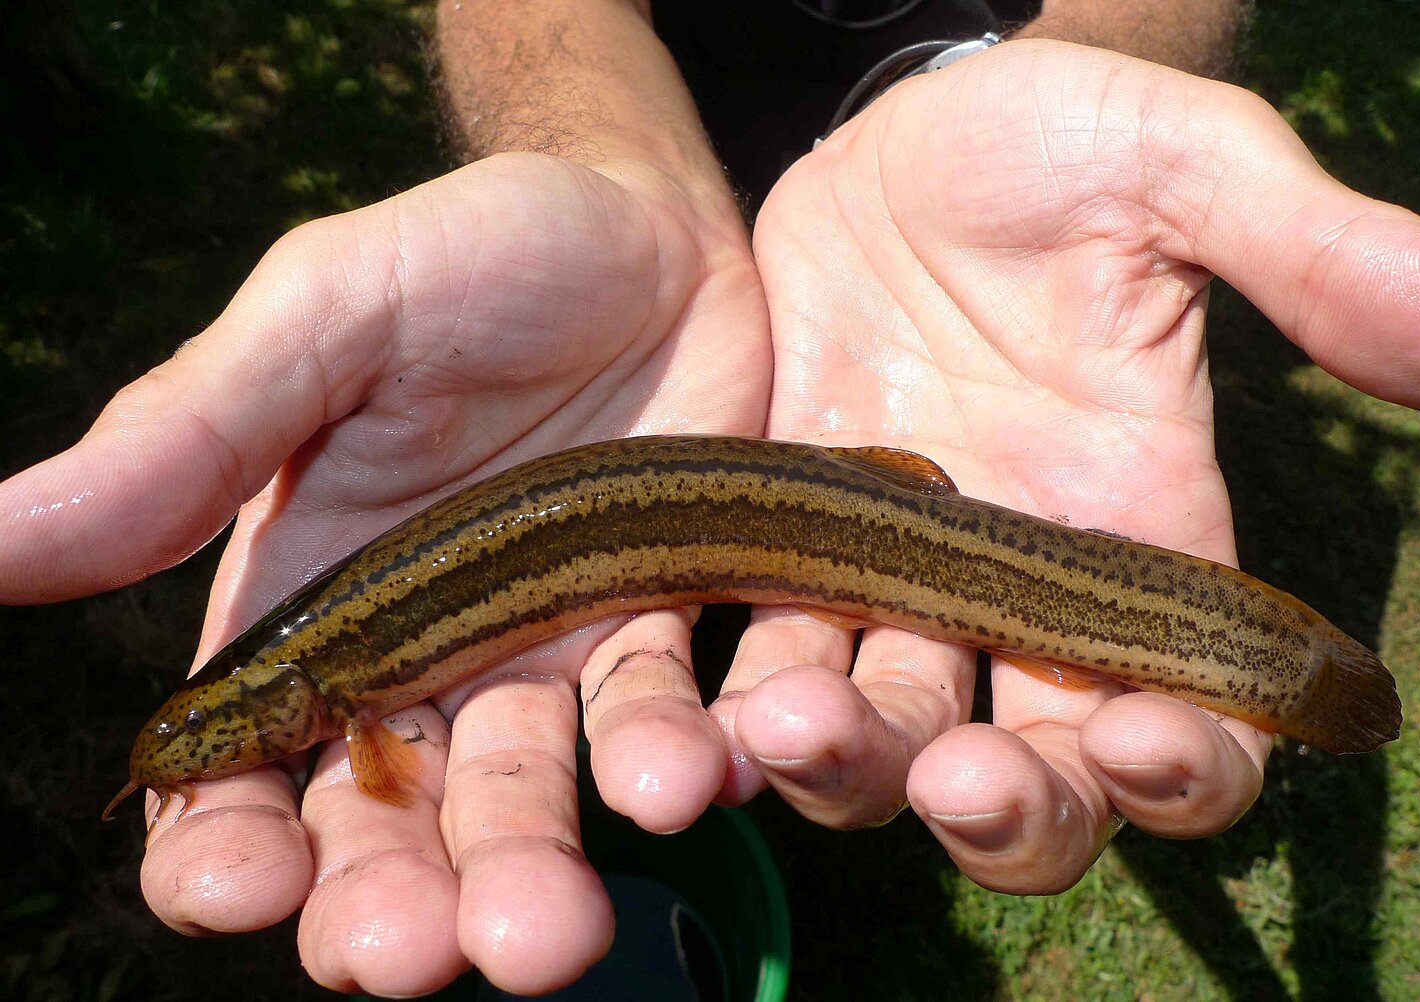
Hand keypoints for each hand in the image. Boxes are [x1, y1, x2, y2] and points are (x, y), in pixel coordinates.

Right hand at [0, 152, 769, 994]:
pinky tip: (687, 788)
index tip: (238, 886)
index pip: (238, 766)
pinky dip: (672, 763)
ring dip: (530, 872)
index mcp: (302, 601)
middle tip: (410, 953)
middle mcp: (417, 654)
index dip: (223, 844)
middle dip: (390, 899)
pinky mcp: (657, 622)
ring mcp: (543, 649)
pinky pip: (665, 713)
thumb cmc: (464, 256)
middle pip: (385, 818)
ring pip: (527, 796)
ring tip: (550, 932)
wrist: (641, 225)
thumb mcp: (323, 322)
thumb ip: (189, 439)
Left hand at [712, 40, 1419, 890]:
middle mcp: (1022, 602)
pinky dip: (719, 699)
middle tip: (948, 778)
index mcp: (1147, 549)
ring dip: (841, 763)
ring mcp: (891, 587)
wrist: (896, 141)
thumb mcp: (1181, 176)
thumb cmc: (1058, 150)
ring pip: (875, 741)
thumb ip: (1323, 258)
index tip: (1132, 739)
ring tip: (785, 726)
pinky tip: (683, 700)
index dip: (1178, 769)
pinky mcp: (779, 550)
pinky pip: (748, 658)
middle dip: (996, 810)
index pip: (1192, 722)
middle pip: (1025, 780)